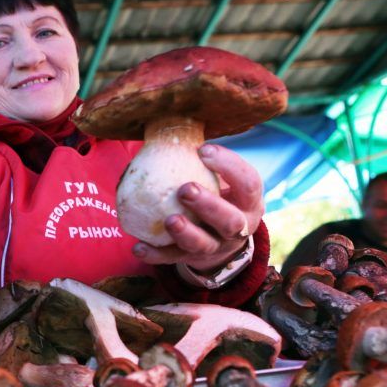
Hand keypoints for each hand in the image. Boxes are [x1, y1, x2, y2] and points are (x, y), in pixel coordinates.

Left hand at [133, 144, 262, 271]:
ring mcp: (216, 247)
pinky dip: (155, 255)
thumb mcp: (223, 181)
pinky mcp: (192, 260)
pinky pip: (173, 259)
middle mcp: (238, 227)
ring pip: (204, 244)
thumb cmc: (219, 197)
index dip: (230, 167)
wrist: (223, 242)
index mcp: (248, 202)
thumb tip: (167, 127)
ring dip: (186, 232)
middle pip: (230, 221)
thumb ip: (204, 163)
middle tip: (185, 189)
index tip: (203, 150)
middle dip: (209, 205)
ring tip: (170, 220)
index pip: (249, 183)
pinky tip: (138, 247)